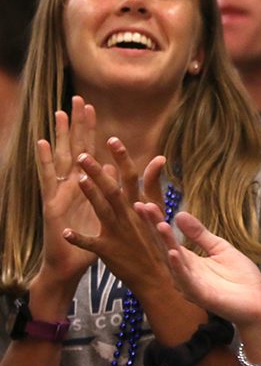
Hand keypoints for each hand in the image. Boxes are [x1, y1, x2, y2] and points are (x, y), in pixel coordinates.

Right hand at [35, 96, 99, 289]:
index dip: (91, 131)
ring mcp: (60, 192)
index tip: (93, 107)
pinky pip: (48, 179)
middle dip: (76, 124)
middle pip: (74, 148)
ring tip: (59, 112)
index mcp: (86, 186)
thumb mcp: (109, 214)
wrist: (72, 266)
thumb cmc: (92, 241)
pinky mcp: (51, 204)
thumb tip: (116, 166)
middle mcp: (71, 185)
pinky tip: (41, 143)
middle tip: (77, 99)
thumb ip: (115, 190)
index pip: (90, 151)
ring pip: (61, 158)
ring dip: (60, 136)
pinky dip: (44, 161)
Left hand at [62, 138, 169, 296]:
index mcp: (140, 205)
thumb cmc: (157, 239)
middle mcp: (130, 216)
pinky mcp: (108, 251)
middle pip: (113, 190)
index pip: (132, 177)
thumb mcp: (159, 210)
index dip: (122, 157)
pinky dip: (78, 238)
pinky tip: (65, 231)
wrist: (158, 275)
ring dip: (90, 195)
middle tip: (82, 156)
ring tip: (77, 180)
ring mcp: (119, 233)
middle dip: (98, 172)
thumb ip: (153, 184)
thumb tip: (158, 158)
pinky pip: (90, 244)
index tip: (112, 139)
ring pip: (102, 211)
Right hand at [134, 206, 260, 331]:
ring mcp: (191, 284)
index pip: (169, 239)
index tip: (144, 204)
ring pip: (174, 262)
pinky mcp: (201, 295)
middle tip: (141, 206)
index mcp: (190, 261)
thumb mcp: (220, 249)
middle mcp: (185, 272)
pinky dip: (179, 267)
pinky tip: (173, 253)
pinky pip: (187, 281)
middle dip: (154, 227)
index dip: (156, 221)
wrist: (257, 304)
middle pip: (165, 247)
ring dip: (166, 244)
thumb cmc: (239, 278)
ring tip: (159, 225)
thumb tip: (179, 213)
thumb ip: (200, 234)